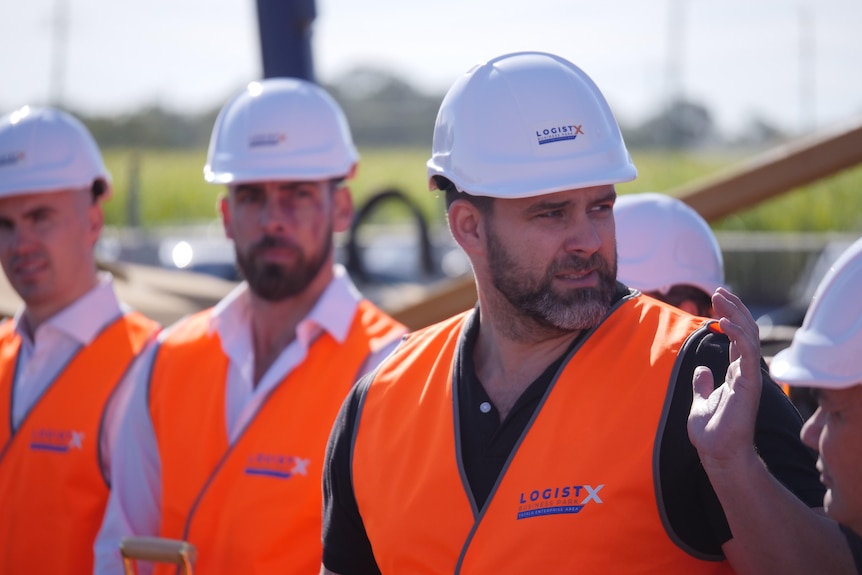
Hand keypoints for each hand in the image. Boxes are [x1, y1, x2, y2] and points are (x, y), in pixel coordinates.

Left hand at [687, 287, 762, 471]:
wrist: (718, 453)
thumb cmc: (712, 432)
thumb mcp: (701, 400)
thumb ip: (703, 384)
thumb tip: (701, 369)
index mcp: (736, 373)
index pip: (738, 337)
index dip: (730, 316)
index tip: (716, 300)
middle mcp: (745, 371)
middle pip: (746, 331)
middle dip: (734, 309)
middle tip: (718, 291)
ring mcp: (749, 377)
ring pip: (749, 336)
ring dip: (736, 314)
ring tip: (720, 298)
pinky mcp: (749, 384)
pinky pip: (748, 352)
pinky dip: (738, 334)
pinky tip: (725, 321)